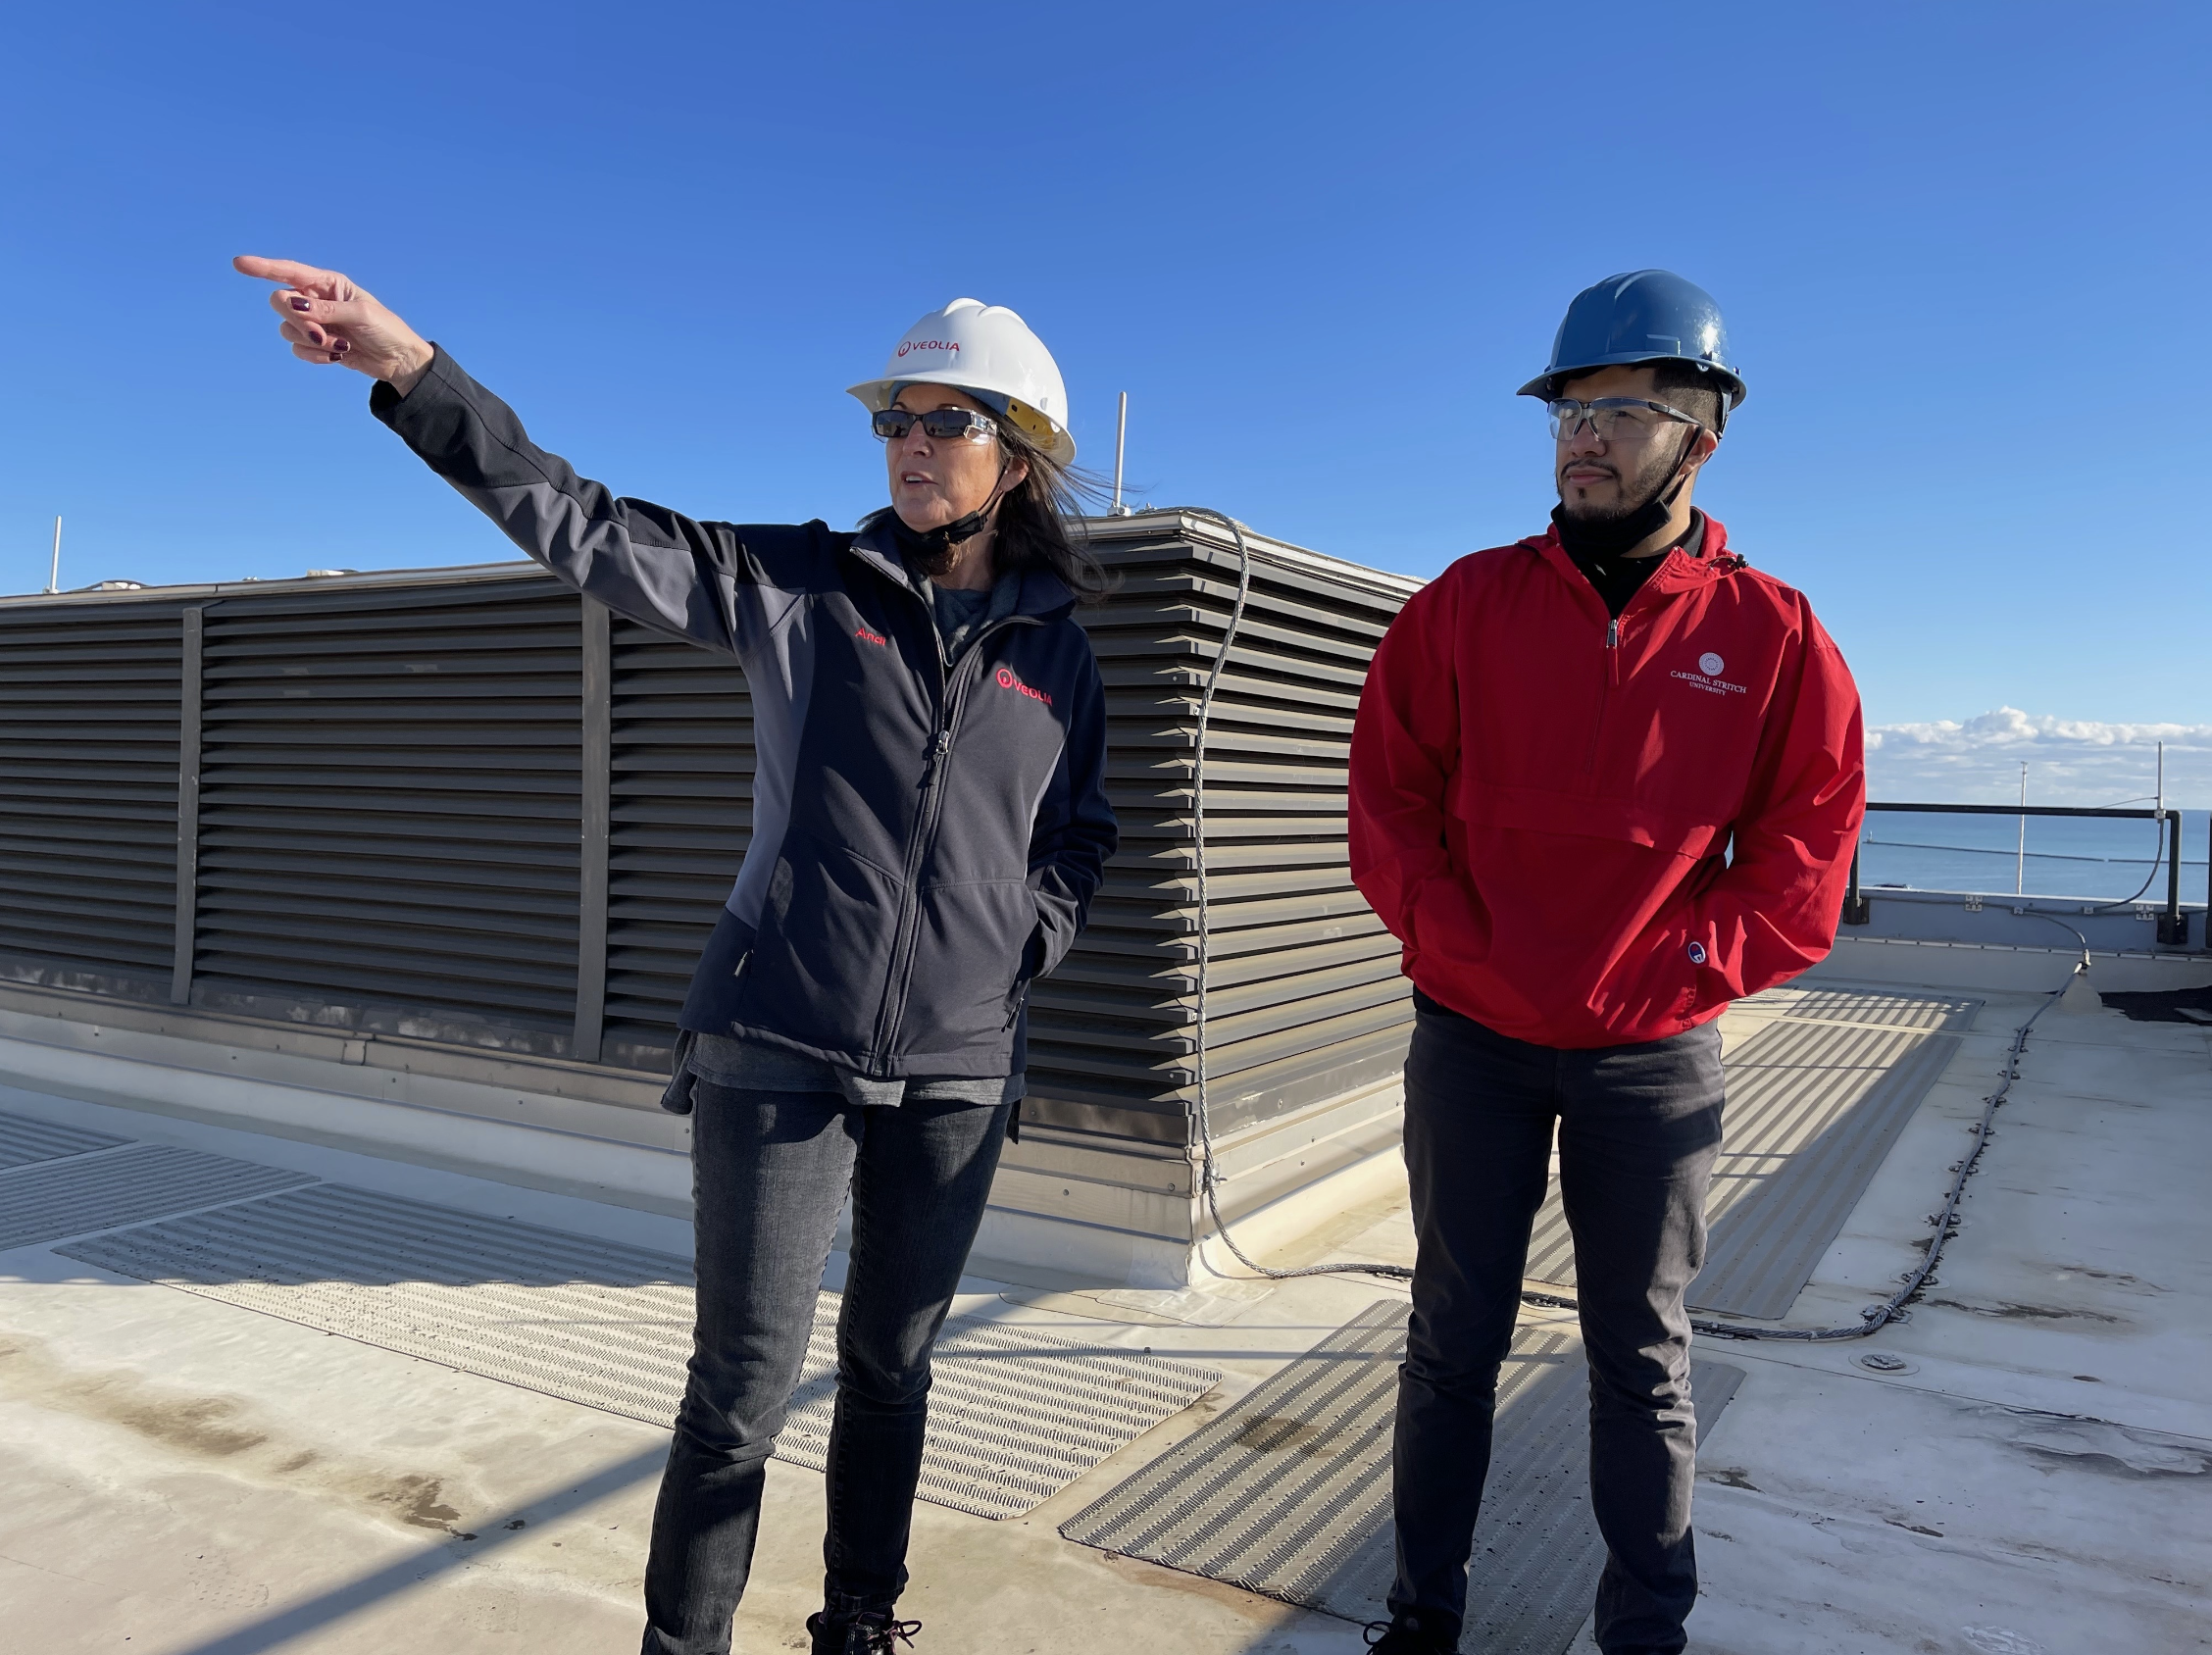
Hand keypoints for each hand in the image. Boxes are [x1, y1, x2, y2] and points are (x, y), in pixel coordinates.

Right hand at [232, 255, 435, 393]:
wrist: (398, 360)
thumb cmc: (385, 329)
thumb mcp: (359, 314)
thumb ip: (325, 309)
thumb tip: (294, 304)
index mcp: (328, 283)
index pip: (289, 272)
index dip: (263, 267)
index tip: (239, 263)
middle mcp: (316, 299)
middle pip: (280, 302)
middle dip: (297, 320)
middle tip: (321, 333)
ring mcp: (314, 322)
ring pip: (287, 329)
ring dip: (312, 341)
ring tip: (340, 345)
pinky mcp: (316, 344)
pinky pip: (297, 349)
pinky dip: (315, 355)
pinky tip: (336, 356)